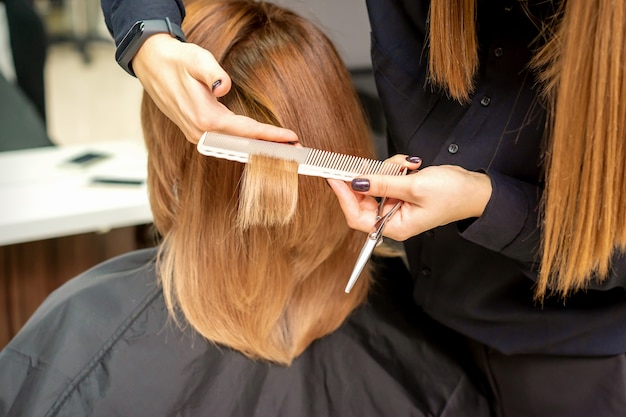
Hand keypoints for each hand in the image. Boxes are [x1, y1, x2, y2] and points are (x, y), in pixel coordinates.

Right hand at [132, 35, 297, 142]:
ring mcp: (198, 135)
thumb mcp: (197, 59)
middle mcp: (201, 132)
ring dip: (259, 147)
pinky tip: (260, 143)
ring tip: (284, 148)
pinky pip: (226, 141)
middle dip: (270, 147)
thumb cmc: (177, 60)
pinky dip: (245, 143)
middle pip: (243, 144)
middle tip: (297, 149)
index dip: (270, 135)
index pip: (246, 131)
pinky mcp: (197, 132)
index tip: (291, 138)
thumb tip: (224, 87)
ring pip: (234, 145)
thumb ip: (213, 73)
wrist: (152, 64)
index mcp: (205, 118)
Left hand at [328, 157, 491, 240]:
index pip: (357, 216)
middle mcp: (392, 219)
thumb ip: (383, 184)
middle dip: (370, 178)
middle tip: (366, 163)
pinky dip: (396, 167)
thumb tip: (356, 182)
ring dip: (389, 169)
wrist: (476, 189)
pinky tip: (412, 165)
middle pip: (363, 198)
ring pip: (376, 183)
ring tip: (408, 165)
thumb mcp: (414, 186)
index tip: (334, 178)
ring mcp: (396, 205)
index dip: (344, 197)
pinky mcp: (401, 192)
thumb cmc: (453, 194)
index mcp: (395, 227)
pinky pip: (387, 177)